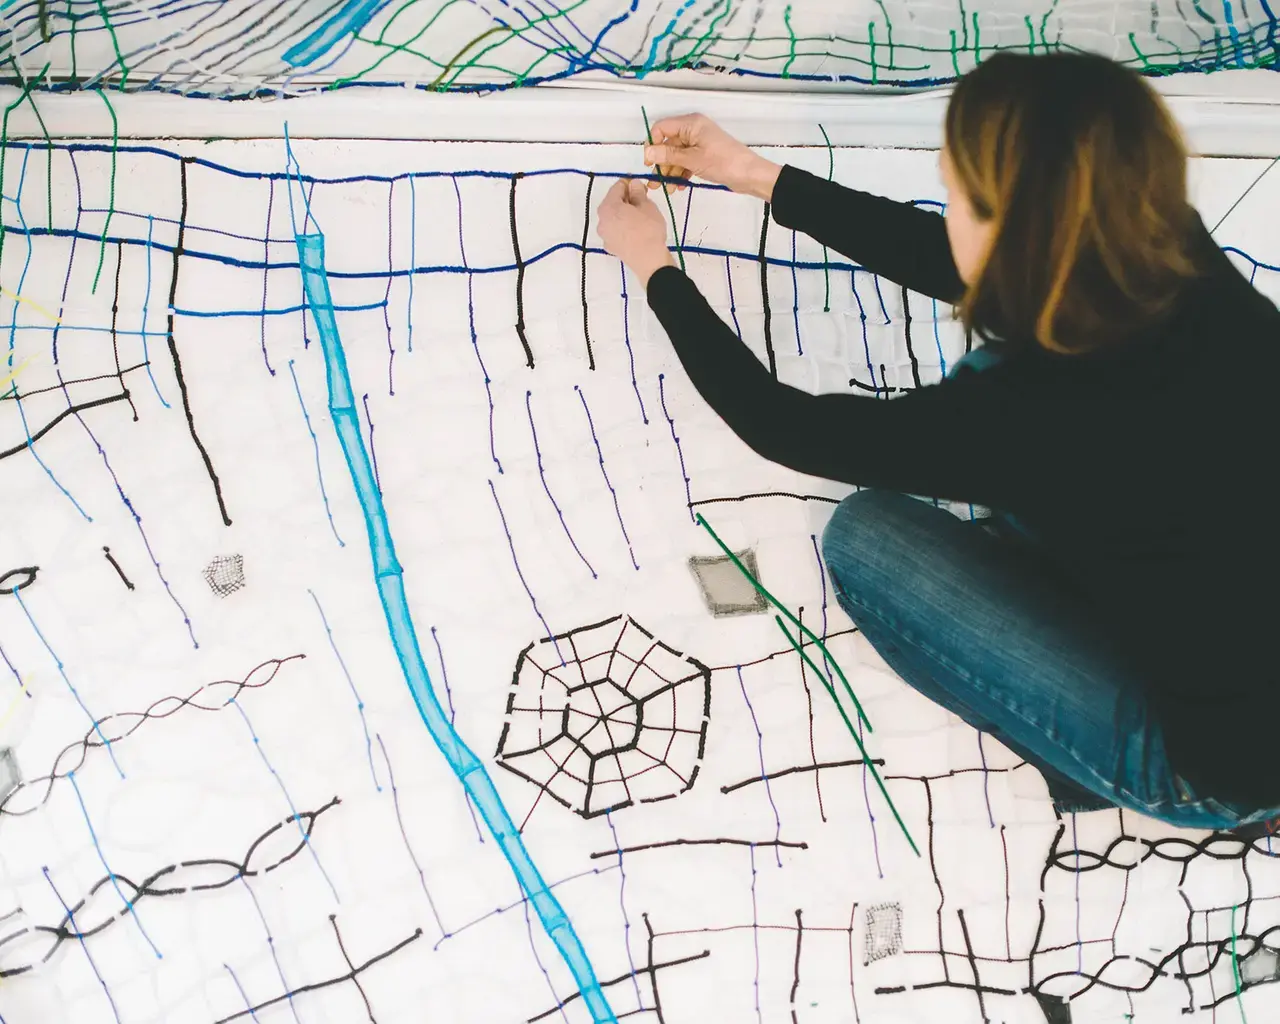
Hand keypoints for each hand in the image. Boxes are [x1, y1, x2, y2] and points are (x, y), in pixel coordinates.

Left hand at [596, 179, 676, 285]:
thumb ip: (638, 192)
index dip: (629, 184)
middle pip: (613, 203)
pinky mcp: (610, 247)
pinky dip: (623, 227)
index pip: (617, 187)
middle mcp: (601, 220)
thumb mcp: (647, 206)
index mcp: (608, 207)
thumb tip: (633, 184)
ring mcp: (604, 235)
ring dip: (624, 214)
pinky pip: (616, 231)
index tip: (641, 186)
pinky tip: (636, 231)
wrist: (649, 261)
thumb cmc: (648, 230)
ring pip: (613, 218)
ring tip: (640, 216)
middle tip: (642, 201)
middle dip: (626, 199)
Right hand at [644, 113, 781, 200]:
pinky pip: (686, 162)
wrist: (750, 175)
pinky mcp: (704, 155)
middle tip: (656, 183)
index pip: (662, 128)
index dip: (652, 144)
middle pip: (668, 144)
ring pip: (676, 155)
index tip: (649, 163)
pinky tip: (679, 187)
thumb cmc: (723, 163)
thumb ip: (669, 155)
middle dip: (661, 163)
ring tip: (668, 190)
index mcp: (690, 124)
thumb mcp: (693, 159)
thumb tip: (648, 152)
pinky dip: (681, 173)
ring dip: (670, 172)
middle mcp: (693, 130)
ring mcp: (699, 143)